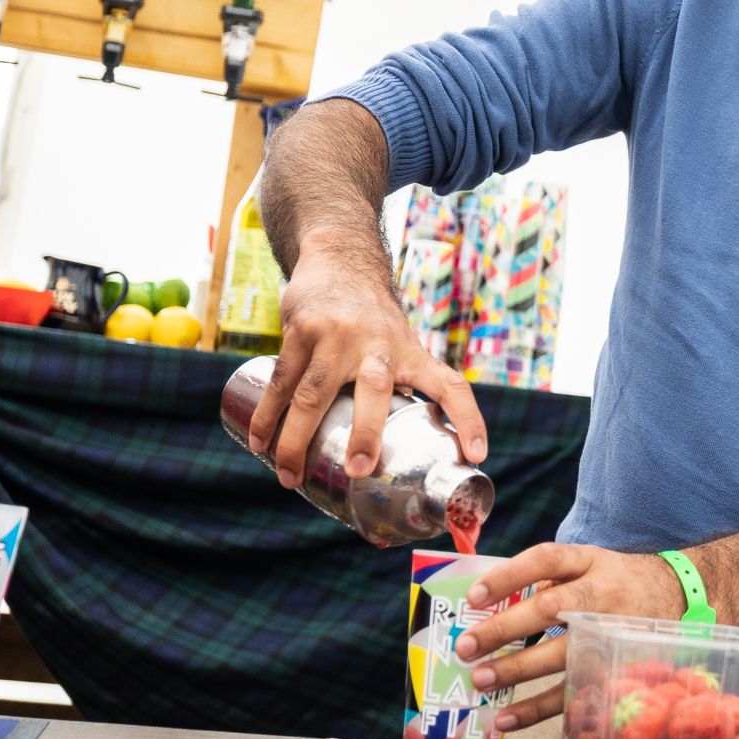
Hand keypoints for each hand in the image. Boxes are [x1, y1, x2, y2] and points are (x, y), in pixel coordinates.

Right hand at [240, 228, 486, 488]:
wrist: (340, 259)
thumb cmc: (372, 321)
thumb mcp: (399, 346)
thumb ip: (398, 390)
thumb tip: (387, 458)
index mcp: (410, 354)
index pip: (450, 386)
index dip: (469, 420)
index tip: (478, 455)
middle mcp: (377, 344)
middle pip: (374, 390)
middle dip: (366, 431)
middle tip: (360, 468)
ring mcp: (336, 336)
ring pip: (313, 394)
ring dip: (297, 440)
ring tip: (288, 479)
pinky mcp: (301, 330)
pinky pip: (281, 381)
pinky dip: (268, 416)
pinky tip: (260, 444)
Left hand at [455, 543, 685, 733]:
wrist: (677, 595)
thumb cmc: (615, 580)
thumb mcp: (588, 561)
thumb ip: (547, 575)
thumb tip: (490, 602)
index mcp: (590, 562)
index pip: (547, 559)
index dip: (509, 576)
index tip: (473, 596)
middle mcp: (602, 595)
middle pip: (549, 608)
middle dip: (504, 628)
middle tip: (466, 645)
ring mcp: (609, 634)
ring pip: (560, 654)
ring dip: (517, 670)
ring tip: (479, 679)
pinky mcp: (612, 670)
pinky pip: (572, 692)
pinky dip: (536, 710)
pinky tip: (505, 718)